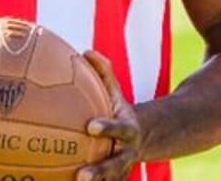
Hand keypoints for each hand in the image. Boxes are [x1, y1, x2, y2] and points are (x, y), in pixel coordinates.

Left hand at [77, 50, 141, 180]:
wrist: (139, 137)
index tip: (90, 127)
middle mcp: (126, 153)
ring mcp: (120, 171)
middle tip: (81, 174)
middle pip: (115, 165)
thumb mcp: (115, 92)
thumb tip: (86, 51)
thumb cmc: (117, 110)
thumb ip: (104, 73)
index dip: (106, 128)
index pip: (119, 129)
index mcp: (128, 130)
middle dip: (100, 171)